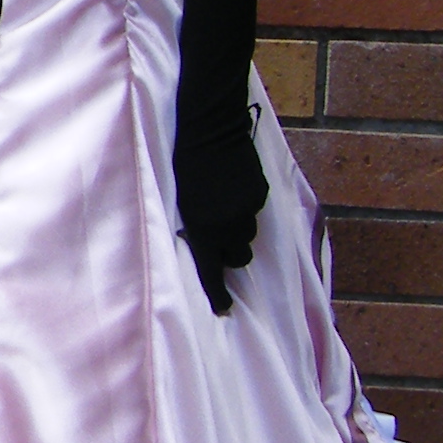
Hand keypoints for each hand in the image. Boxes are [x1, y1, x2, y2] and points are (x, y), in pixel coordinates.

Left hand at [173, 120, 265, 313]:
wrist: (210, 132)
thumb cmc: (185, 168)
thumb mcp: (182, 204)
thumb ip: (195, 228)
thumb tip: (206, 247)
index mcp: (202, 229)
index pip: (212, 272)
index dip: (218, 295)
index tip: (223, 310)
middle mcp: (227, 225)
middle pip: (238, 258)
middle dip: (230, 252)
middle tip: (219, 237)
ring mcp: (247, 210)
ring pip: (248, 236)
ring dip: (238, 230)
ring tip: (224, 207)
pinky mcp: (260, 195)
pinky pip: (254, 211)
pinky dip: (246, 207)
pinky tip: (234, 189)